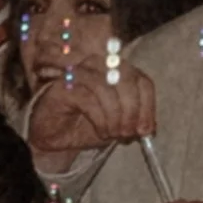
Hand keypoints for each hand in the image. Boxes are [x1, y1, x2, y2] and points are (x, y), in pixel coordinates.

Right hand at [26, 62, 157, 174]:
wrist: (54, 137)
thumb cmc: (86, 126)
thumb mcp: (117, 126)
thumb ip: (133, 122)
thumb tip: (148, 129)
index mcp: (118, 71)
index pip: (142, 81)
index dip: (148, 106)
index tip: (147, 130)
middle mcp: (100, 65)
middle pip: (128, 79)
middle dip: (133, 110)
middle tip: (129, 133)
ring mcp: (80, 72)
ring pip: (108, 87)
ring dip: (116, 116)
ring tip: (114, 134)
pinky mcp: (64, 85)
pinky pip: (89, 99)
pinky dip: (101, 119)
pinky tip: (102, 132)